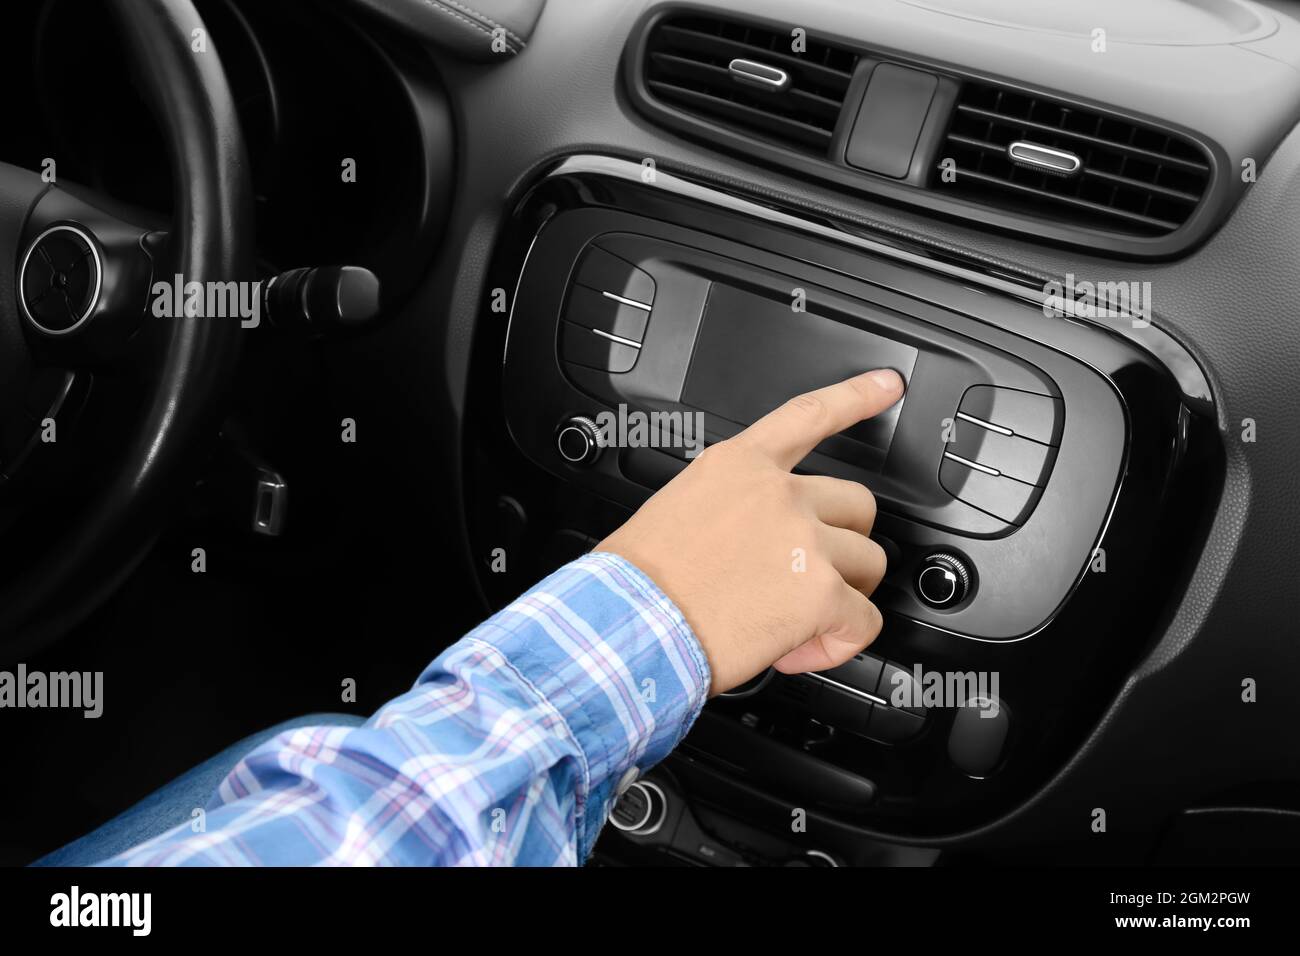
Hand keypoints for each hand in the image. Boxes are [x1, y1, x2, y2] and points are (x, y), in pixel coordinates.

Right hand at [599, 369, 904, 695]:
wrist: (629, 623)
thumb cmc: (637, 581)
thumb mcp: (675, 510)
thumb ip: (728, 508)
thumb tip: (749, 541)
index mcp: (738, 466)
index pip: (809, 416)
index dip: (856, 396)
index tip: (887, 384)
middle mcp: (780, 494)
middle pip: (857, 504)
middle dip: (845, 542)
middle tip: (815, 574)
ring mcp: (805, 540)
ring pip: (869, 562)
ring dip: (845, 594)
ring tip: (802, 620)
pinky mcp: (821, 593)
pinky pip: (863, 620)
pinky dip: (839, 643)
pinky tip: (799, 649)